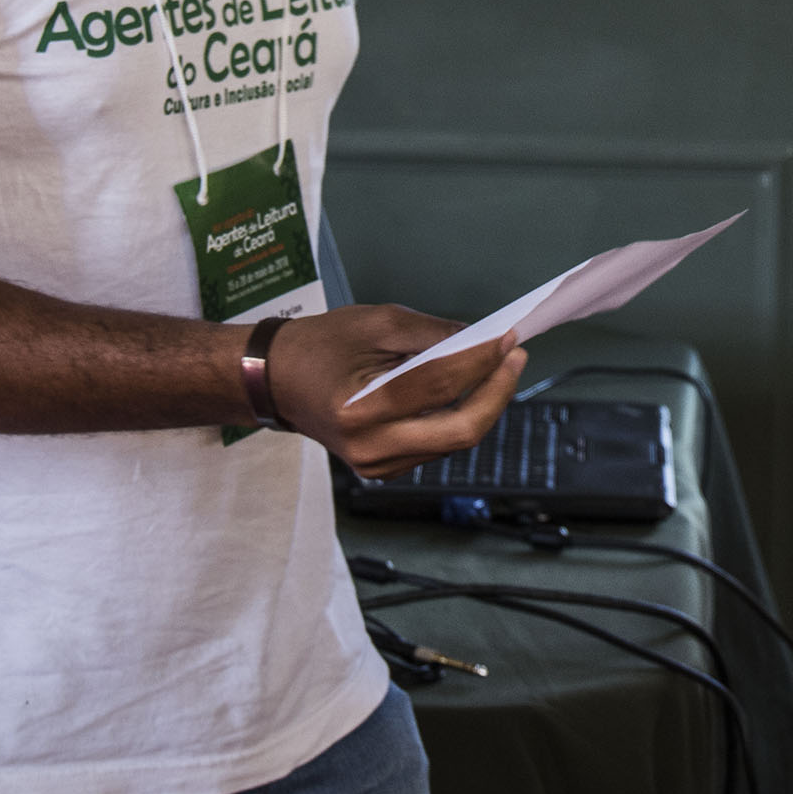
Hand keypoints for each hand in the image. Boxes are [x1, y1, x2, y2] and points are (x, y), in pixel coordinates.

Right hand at [267, 305, 527, 478]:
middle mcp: (371, 446)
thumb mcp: (376, 322)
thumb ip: (432, 333)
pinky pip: (436, 445)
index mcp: (362, 406)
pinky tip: (464, 389)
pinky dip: (456, 415)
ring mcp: (377, 466)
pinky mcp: (382, 471)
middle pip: (461, 429)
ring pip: (453, 440)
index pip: (441, 384)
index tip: (510, 337)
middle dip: (498, 393)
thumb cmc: (321, 344)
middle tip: (516, 357)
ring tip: (495, 366)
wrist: (275, 381)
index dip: (483, 360)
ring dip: (482, 404)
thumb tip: (482, 339)